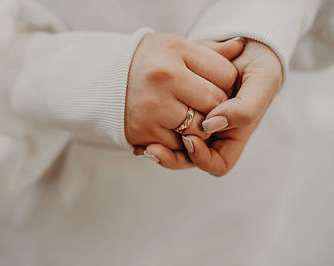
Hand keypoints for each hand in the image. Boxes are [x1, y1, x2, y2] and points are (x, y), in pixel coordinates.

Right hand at [125, 33, 244, 149]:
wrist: (103, 80)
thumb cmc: (148, 62)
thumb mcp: (176, 47)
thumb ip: (210, 51)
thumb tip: (240, 46)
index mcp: (175, 50)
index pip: (225, 75)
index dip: (226, 83)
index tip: (212, 83)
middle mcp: (163, 77)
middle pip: (216, 103)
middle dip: (215, 107)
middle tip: (202, 102)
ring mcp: (152, 106)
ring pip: (199, 128)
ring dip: (199, 127)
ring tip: (187, 114)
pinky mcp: (142, 131)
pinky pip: (177, 145)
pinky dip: (178, 140)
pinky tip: (169, 125)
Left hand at [139, 40, 282, 174]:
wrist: (246, 45)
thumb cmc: (260, 67)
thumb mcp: (262, 84)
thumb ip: (245, 109)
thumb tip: (211, 125)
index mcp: (232, 136)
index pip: (217, 163)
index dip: (203, 158)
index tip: (189, 141)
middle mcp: (212, 134)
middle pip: (190, 159)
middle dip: (171, 157)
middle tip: (151, 150)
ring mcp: (195, 121)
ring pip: (174, 144)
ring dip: (158, 147)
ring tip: (142, 146)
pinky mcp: (179, 105)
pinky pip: (165, 123)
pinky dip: (152, 127)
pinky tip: (138, 131)